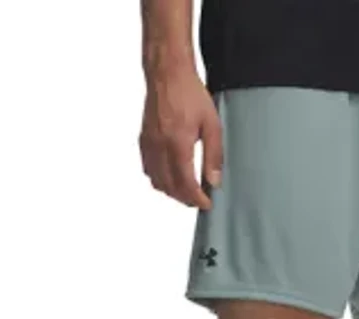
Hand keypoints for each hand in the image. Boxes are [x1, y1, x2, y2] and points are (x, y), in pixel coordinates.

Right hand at [140, 69, 221, 208]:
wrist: (167, 74)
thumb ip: (213, 155)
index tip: (207, 204)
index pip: (185, 184)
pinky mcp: (144, 140)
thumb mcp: (211, 124)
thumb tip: (214, 181)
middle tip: (199, 200)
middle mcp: (159, 147)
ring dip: (172, 191)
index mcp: (177, 143)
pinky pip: (148, 169)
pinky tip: (170, 177)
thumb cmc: (189, 94)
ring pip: (156, 181)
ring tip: (187, 191)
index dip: (197, 199)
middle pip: (170, 187)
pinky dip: (159, 179)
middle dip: (185, 199)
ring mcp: (149, 144)